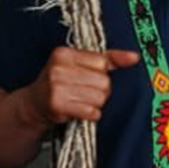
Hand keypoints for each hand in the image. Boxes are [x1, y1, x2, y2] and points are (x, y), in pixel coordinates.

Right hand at [24, 47, 139, 124]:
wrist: (34, 104)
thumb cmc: (60, 82)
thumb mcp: (80, 64)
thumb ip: (109, 59)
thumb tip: (134, 57)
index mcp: (64, 53)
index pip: (102, 63)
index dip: (100, 74)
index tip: (86, 77)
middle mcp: (58, 68)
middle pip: (103, 82)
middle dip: (100, 90)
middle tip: (83, 92)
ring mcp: (56, 86)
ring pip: (100, 97)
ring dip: (94, 103)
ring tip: (79, 101)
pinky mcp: (57, 104)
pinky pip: (92, 111)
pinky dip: (90, 114)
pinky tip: (78, 110)